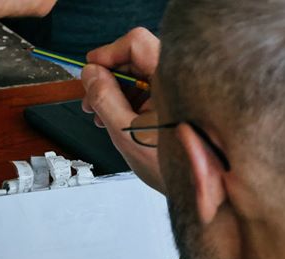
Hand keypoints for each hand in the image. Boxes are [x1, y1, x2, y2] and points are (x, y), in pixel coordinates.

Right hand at [81, 28, 164, 191]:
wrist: (194, 187)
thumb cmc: (169, 166)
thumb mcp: (126, 133)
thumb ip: (104, 99)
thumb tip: (90, 74)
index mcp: (171, 80)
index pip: (135, 44)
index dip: (108, 54)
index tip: (90, 70)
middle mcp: (178, 79)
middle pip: (136, 58)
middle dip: (108, 76)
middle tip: (89, 96)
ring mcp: (178, 90)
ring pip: (139, 75)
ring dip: (116, 90)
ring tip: (100, 114)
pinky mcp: (175, 101)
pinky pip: (148, 89)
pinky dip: (129, 100)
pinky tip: (117, 118)